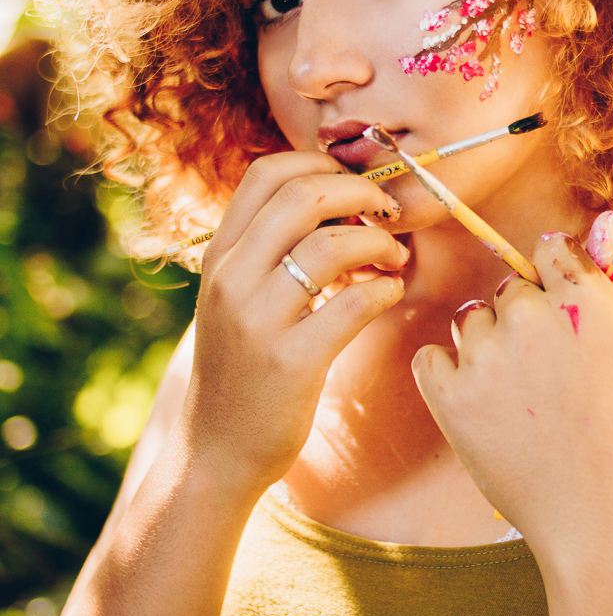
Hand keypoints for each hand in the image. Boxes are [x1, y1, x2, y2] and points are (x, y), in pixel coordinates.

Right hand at [180, 152, 408, 496]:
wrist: (215, 452)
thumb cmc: (241, 369)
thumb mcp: (235, 298)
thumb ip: (266, 250)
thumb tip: (333, 198)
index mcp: (220, 256)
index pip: (266, 172)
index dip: (320, 163)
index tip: (354, 185)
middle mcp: (232, 279)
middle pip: (304, 195)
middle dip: (361, 193)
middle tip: (388, 214)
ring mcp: (258, 320)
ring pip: (332, 245)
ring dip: (380, 243)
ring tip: (394, 259)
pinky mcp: (291, 362)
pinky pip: (353, 304)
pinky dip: (384, 290)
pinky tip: (389, 294)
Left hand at [411, 232, 612, 568]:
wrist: (607, 521)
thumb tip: (603, 220)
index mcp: (585, 299)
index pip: (550, 252)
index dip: (556, 287)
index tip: (564, 324)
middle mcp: (531, 317)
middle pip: (507, 289)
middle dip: (523, 322)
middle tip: (551, 381)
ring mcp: (486, 357)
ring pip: (470, 323)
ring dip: (488, 351)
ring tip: (524, 405)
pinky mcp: (450, 397)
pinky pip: (431, 359)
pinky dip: (448, 379)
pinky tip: (483, 410)